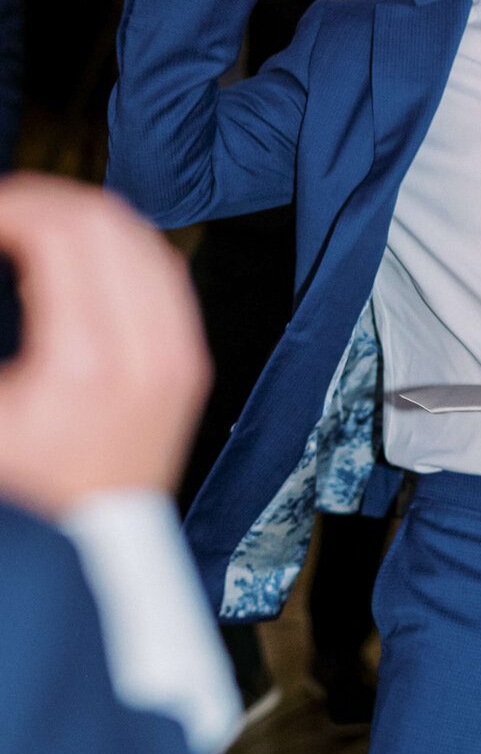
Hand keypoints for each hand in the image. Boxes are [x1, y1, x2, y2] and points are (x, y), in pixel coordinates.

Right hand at [0, 176, 212, 515]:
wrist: (84, 554)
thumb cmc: (22, 490)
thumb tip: (3, 243)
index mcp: (84, 362)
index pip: (61, 231)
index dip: (14, 203)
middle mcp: (146, 352)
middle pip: (105, 223)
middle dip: (44, 199)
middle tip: (2, 207)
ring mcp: (177, 357)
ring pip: (141, 238)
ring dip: (84, 215)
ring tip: (32, 221)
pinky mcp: (189, 364)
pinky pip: (165, 273)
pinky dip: (122, 244)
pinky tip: (83, 251)